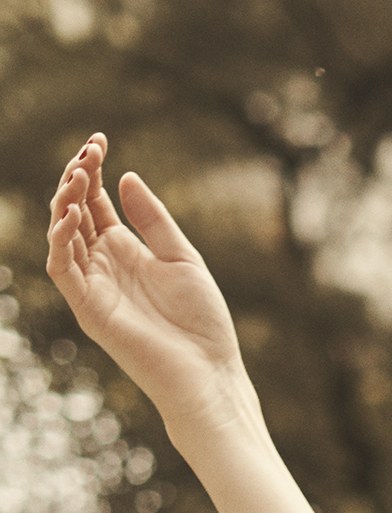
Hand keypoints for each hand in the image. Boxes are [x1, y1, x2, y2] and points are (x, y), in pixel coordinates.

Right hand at [45, 136, 251, 432]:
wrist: (210, 373)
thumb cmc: (202, 322)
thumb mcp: (182, 257)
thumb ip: (153, 219)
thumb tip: (125, 176)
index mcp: (124, 250)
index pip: (94, 201)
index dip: (91, 169)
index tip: (100, 140)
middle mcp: (103, 264)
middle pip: (73, 210)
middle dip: (75, 177)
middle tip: (88, 150)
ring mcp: (92, 285)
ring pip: (61, 234)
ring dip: (64, 200)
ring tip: (78, 174)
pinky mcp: (88, 308)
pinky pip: (62, 268)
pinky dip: (61, 239)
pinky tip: (74, 213)